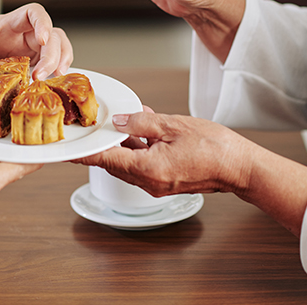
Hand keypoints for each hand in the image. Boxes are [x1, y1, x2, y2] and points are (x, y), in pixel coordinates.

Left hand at [0, 3, 72, 90]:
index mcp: (3, 26)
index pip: (33, 13)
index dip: (43, 23)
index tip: (43, 40)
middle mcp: (18, 36)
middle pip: (51, 35)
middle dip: (53, 54)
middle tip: (41, 76)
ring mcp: (22, 51)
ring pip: (54, 48)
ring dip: (58, 62)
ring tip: (53, 80)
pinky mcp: (23, 66)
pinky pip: (45, 66)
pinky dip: (51, 74)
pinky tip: (46, 86)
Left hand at [72, 111, 251, 196]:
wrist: (241, 168)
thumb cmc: (214, 148)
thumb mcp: (172, 125)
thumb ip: (141, 124)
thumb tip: (119, 122)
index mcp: (146, 169)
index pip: (104, 159)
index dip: (83, 152)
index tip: (65, 148)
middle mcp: (147, 182)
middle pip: (113, 162)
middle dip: (101, 144)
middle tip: (90, 128)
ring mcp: (156, 184)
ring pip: (127, 163)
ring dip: (121, 145)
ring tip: (120, 123)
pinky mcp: (165, 181)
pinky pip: (142, 164)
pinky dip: (137, 149)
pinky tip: (141, 130)